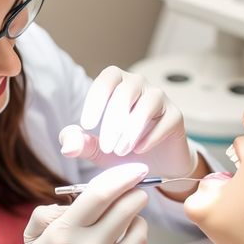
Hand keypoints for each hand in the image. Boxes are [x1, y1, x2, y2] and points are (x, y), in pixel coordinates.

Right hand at [17, 163, 150, 243]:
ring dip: (138, 214)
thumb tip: (77, 198)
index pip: (98, 195)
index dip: (120, 177)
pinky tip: (127, 235)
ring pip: (138, 227)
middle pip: (124, 208)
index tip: (134, 169)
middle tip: (137, 186)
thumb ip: (49, 210)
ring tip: (129, 214)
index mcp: (62, 232)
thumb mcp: (34, 235)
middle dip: (136, 192)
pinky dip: (137, 235)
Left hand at [60, 66, 196, 178]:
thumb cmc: (123, 150)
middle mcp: (139, 85)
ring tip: (120, 151)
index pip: (107, 79)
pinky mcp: (176, 115)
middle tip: (106, 147)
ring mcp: (160, 98)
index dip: (96, 99)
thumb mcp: (97, 150)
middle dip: (113, 120)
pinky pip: (165, 120)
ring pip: (148, 102)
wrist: (155, 164)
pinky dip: (150, 136)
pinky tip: (139, 151)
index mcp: (117, 84)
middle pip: (126, 91)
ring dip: (132, 128)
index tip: (87, 125)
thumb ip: (81, 144)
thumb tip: (67, 144)